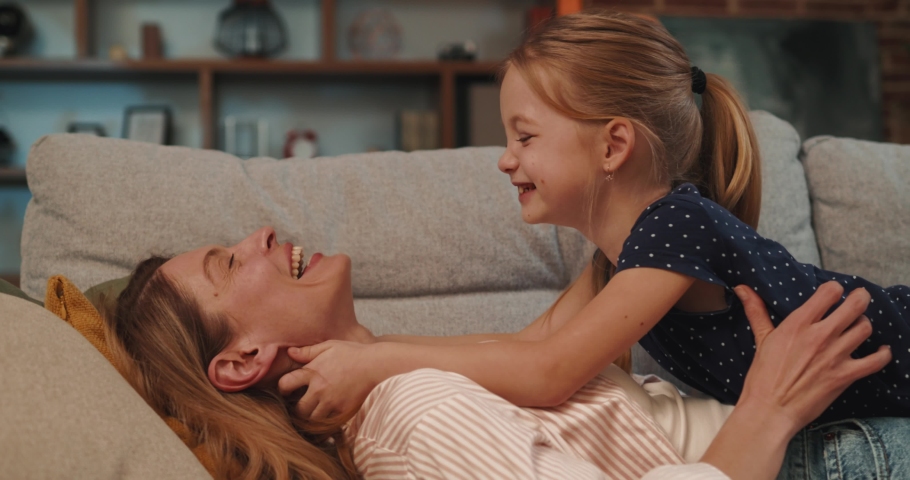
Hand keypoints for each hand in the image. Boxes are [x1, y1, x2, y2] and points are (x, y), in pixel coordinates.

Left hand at [279, 340, 380, 419]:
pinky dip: (325, 420)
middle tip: (301, 403)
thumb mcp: (330, 346)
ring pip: (312, 418)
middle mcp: (319, 390)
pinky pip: (328, 422)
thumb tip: (290, 352)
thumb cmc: (353, 353)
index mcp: (313, 372)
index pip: (286, 384)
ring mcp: (331, 402)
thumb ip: (309, 351)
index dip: (283, 387)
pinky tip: (327, 413)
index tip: (288, 388)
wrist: (376, 366)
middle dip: (297, 407)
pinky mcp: (342, 411)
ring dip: (311, 415)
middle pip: (298, 408)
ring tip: (315, 409)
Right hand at [736, 281, 891, 432]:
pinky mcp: (846, 375)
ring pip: (865, 328)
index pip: (830, 292)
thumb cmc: (763, 376)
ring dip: (864, 325)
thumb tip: (742, 288)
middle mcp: (820, 335)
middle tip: (859, 299)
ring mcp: (836, 355)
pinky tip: (881, 351)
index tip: (834, 294)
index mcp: (799, 323)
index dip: (835, 289)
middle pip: (855, 306)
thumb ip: (756, 310)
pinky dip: (883, 354)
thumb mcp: (762, 338)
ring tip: (858, 327)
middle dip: (860, 298)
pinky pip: (876, 360)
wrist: (771, 409)